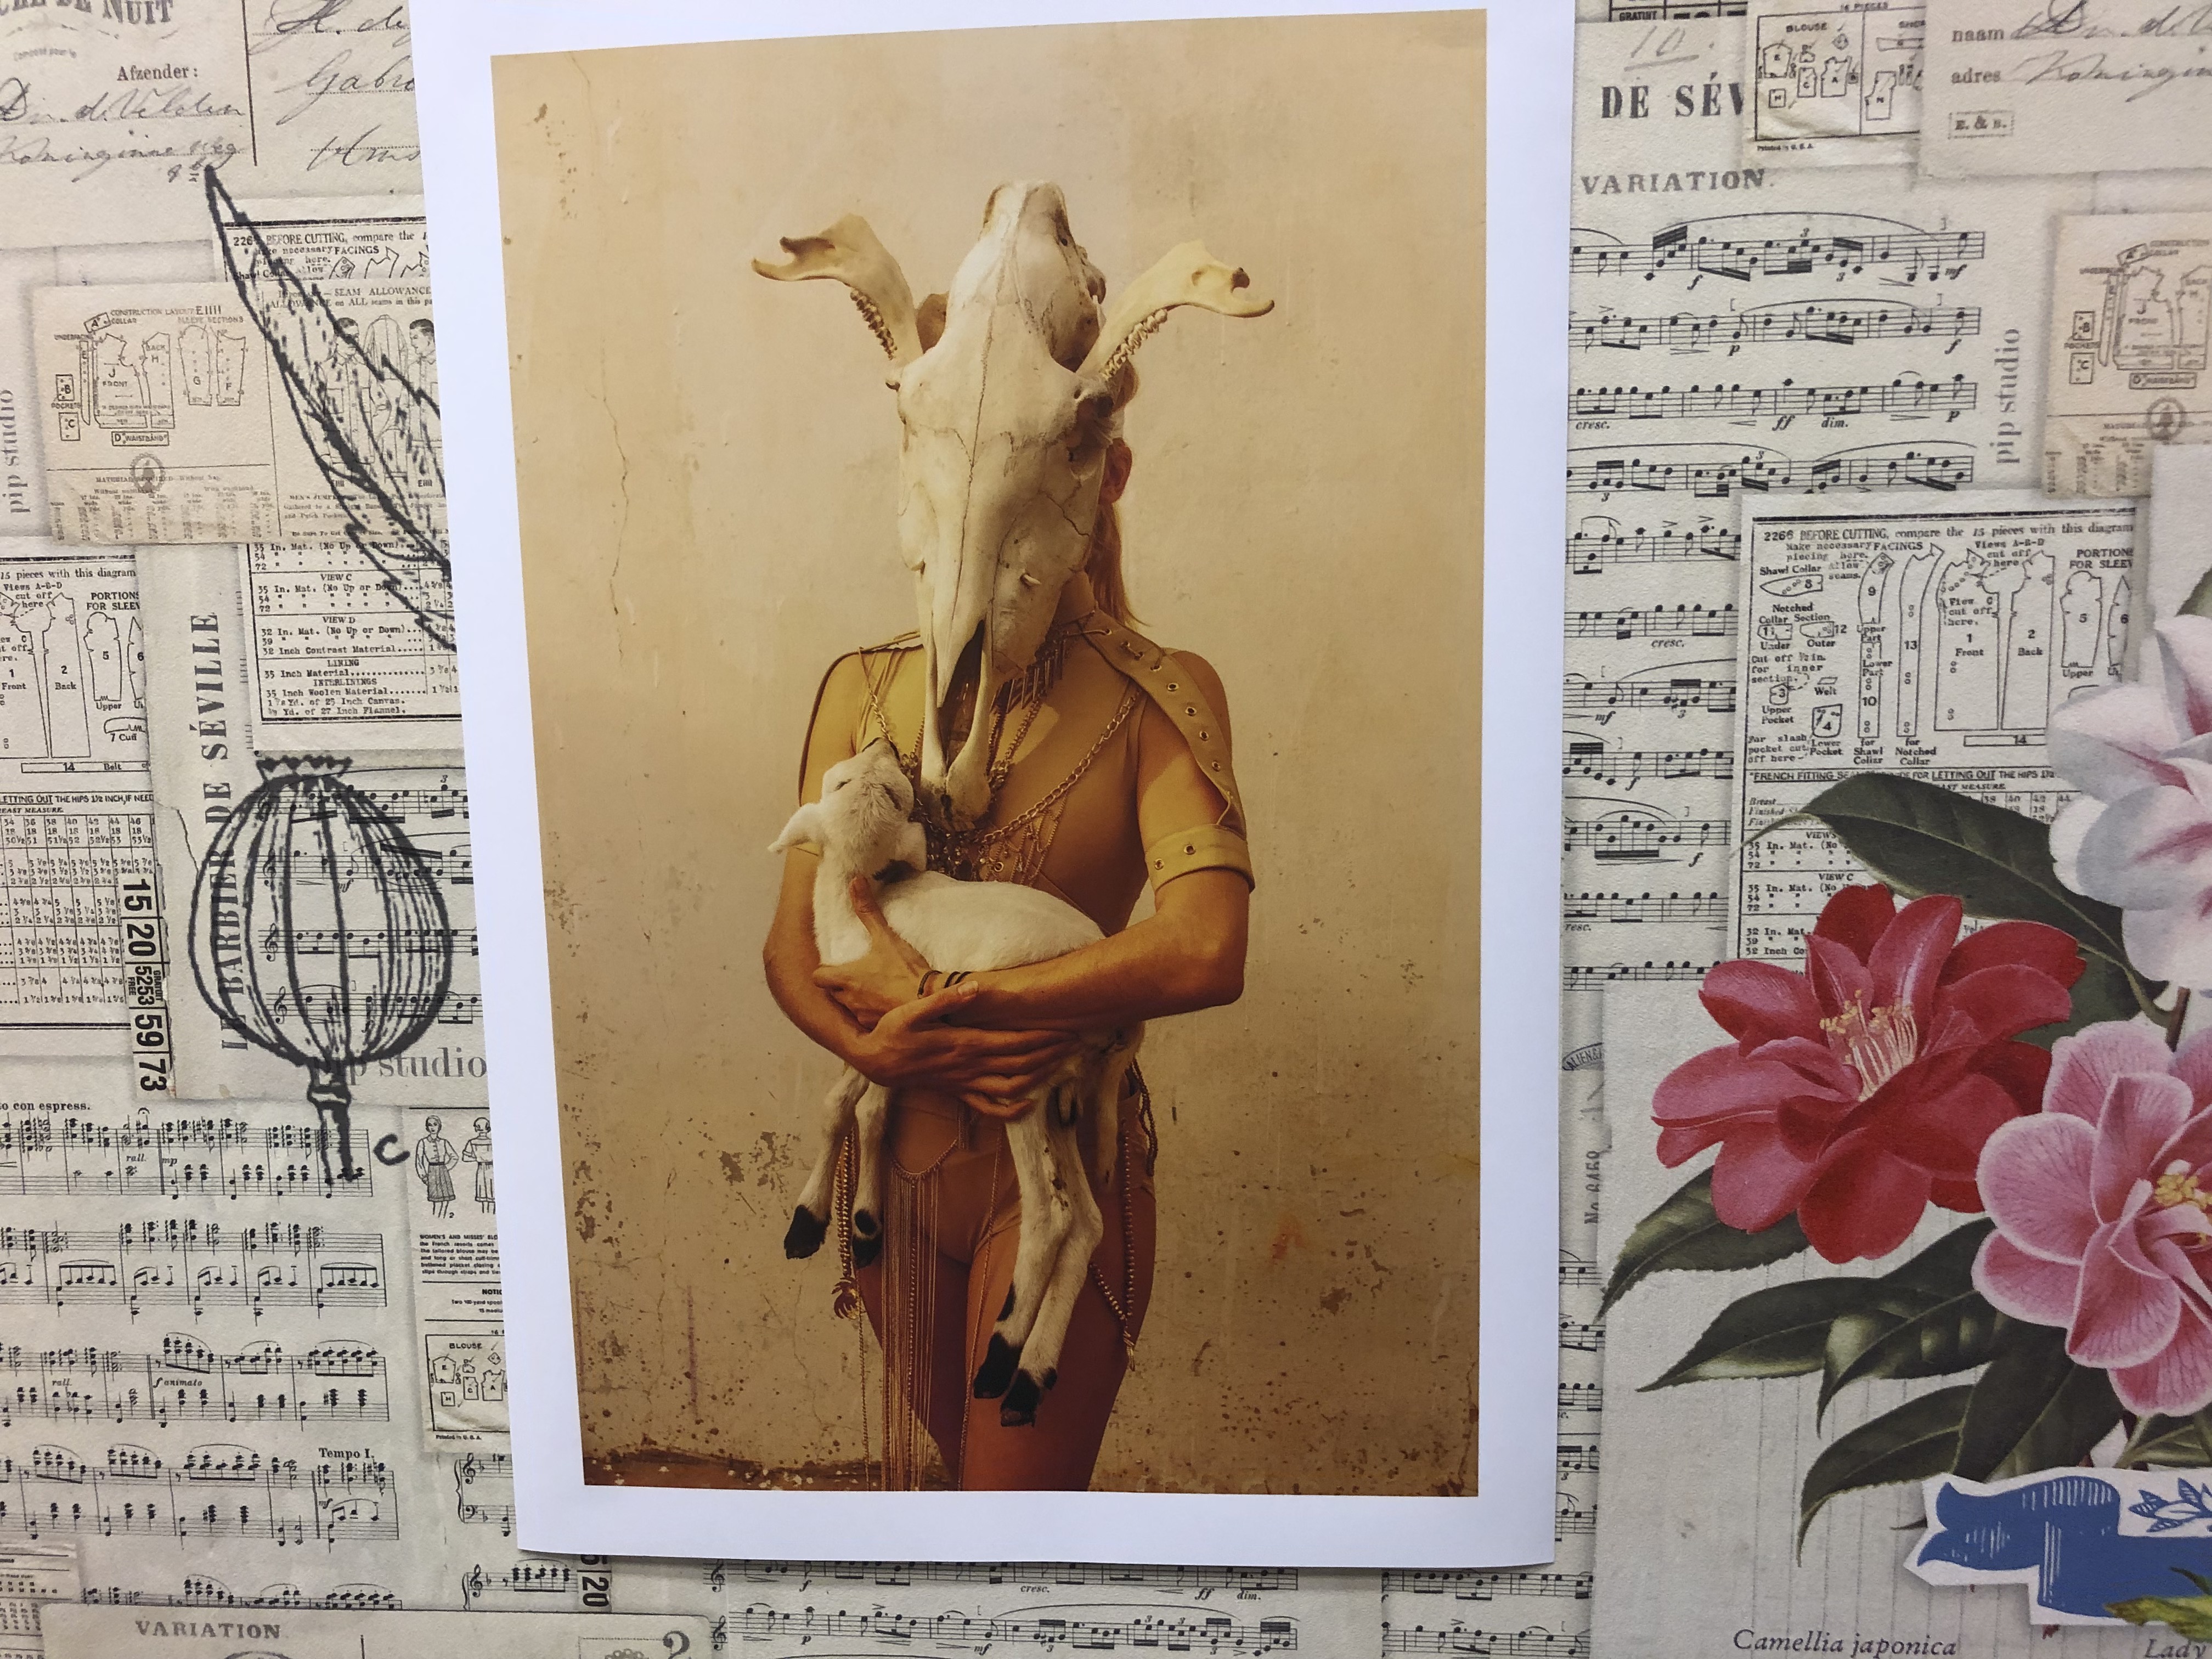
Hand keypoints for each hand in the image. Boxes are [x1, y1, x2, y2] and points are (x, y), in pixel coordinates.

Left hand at [813, 877, 932, 1028]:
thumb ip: (868, 910)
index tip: (836, 966)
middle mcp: (848, 999)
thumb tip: (855, 881)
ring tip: (873, 991)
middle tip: (856, 975)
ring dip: (857, 1000)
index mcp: (845, 977)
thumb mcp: (886, 937)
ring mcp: (861, 1016)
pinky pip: (867, 1022)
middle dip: (840, 986)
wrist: (931, 1000)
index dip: (824, 971)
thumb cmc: (906, 969)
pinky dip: (873, 1014)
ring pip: (849, 1008)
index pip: (818, 977)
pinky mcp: (877, 1029)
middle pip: (832, 994)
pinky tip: (887, 1005)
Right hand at [846, 986, 1076, 1117]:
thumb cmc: (893, 1031)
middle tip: (1078, 1042)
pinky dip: (1013, 1111)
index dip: (1043, 1038)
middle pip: (1021, 1063)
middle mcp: (970, 1067)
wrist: (874, 1061)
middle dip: (1052, 1053)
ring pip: (1012, 1086)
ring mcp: (966, 1083)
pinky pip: (990, 1108)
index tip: (1067, 1029)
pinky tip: (1030, 1105)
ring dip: (1041, 1076)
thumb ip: (945, 999)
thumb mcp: (913, 1010)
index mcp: (965, 1044)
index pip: (1014, 1042)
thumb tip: (975, 987)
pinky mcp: (958, 1093)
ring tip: (1064, 1064)